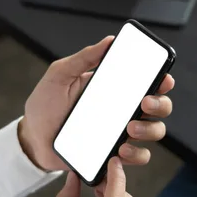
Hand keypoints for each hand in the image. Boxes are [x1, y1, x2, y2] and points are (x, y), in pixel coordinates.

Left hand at [21, 36, 174, 170]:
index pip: (147, 82)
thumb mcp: (60, 75)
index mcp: (114, 88)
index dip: (162, 80)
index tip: (163, 79)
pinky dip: (136, 154)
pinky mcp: (113, 154)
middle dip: (160, 104)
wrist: (32, 139)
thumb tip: (109, 40)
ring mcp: (120, 133)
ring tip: (129, 130)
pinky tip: (120, 150)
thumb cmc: (45, 105)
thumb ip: (83, 57)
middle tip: (144, 103)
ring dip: (150, 130)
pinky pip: (137, 156)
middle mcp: (122, 110)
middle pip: (159, 106)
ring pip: (154, 131)